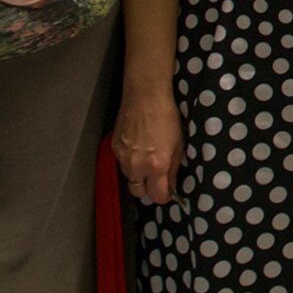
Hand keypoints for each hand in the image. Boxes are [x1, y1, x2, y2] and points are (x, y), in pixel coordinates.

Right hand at [114, 86, 185, 204]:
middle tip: (157, 177)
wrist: (145, 96)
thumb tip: (171, 187)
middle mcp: (136, 165)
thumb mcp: (178, 144)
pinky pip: (122, 163)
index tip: (167, 190)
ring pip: (129, 177)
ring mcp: (122, 157)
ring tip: (147, 157)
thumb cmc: (167, 117)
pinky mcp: (114, 148)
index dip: (163, 196)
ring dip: (138, 174)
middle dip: (148, 188)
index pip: (156, 196)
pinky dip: (130, 160)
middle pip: (138, 192)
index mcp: (156, 165)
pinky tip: (138, 146)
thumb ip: (173, 169)